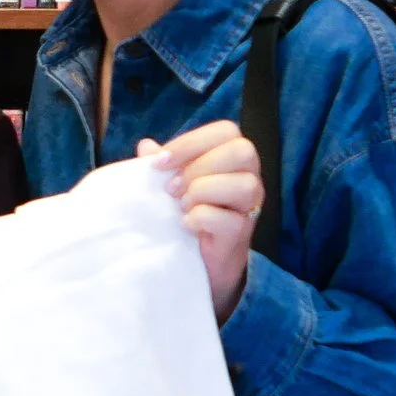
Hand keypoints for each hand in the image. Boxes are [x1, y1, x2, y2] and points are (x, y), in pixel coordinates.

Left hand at [142, 122, 262, 321]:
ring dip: (203, 191)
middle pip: (242, 151)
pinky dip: (201, 218)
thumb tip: (146, 146)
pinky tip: (186, 225)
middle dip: (199, 166)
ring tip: (182, 205)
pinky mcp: (241, 235)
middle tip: (172, 189)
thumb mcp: (171, 186)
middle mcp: (248, 178)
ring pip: (244, 184)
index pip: (226, 131)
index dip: (191, 142)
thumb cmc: (187, 214)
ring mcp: (249, 207)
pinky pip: (230, 220)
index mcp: (231, 158)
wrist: (196, 264)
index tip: (159, 162)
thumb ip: (162, 165)